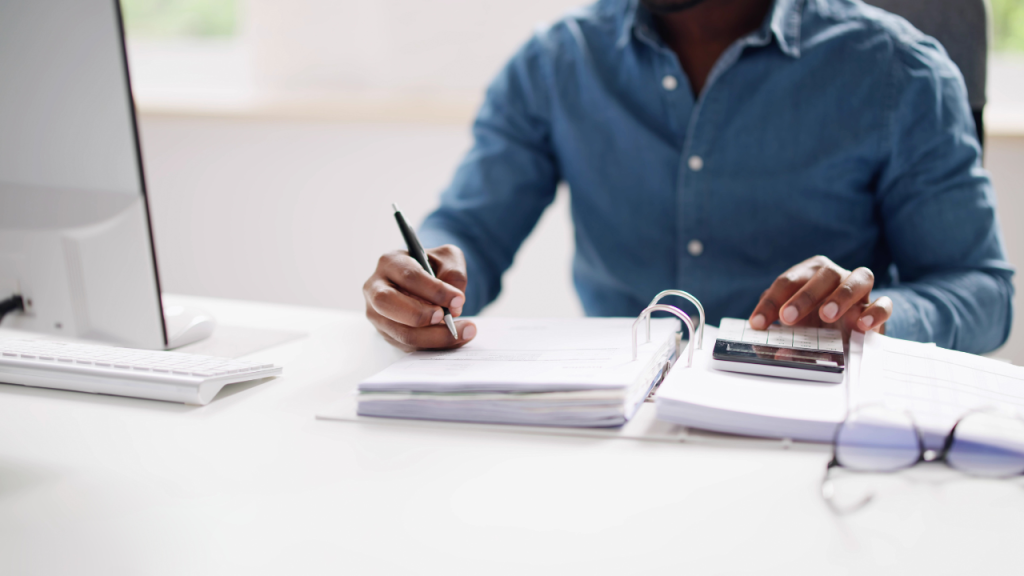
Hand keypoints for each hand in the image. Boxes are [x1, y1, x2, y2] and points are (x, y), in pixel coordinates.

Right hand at [363, 244, 476, 350]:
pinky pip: (409, 346)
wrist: (426, 283)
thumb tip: (454, 302)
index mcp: (390, 262)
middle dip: (420, 314)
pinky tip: (453, 339)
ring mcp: (377, 314)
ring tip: (462, 333)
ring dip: (433, 337)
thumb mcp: (448, 258)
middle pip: (388, 304)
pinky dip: (433, 345)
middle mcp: (376, 288)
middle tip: (446, 317)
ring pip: (400, 332)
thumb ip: (454, 272)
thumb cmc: (434, 267)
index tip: (459, 299)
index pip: (409, 276)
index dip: (435, 290)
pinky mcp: (387, 333)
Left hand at [749, 256, 891, 336]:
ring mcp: (860, 289)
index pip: (788, 281)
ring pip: (860, 278)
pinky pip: (884, 303)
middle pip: (824, 275)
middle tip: (788, 317)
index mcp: (809, 273)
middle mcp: (836, 275)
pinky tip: (862, 325)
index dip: (770, 302)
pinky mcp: (877, 307)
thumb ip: (780, 331)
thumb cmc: (811, 323)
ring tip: (826, 315)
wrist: (844, 332)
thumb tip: (771, 347)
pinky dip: (876, 312)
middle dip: (804, 296)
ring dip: (842, 295)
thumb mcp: (792, 324)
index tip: (758, 324)